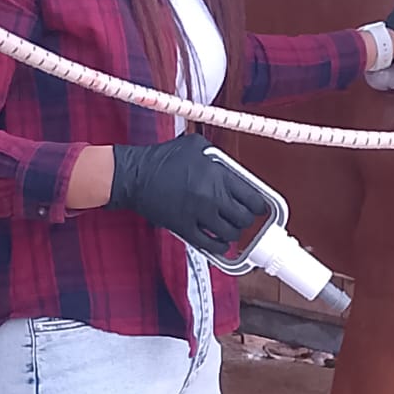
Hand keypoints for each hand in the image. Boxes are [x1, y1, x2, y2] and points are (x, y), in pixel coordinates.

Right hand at [107, 134, 268, 248]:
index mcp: (218, 176)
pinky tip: (219, 243)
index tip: (258, 208)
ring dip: (233, 233)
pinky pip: (210, 245)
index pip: (253, 198)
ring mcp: (199, 215)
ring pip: (230, 234)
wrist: (134, 176)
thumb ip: (217, 155)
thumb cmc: (160, 159)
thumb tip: (231, 166)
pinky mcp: (185, 228)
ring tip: (229, 229)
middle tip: (241, 217)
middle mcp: (211, 196)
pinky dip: (219, 247)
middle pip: (244, 218)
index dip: (259, 206)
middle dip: (246, 220)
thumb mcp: (194, 146)